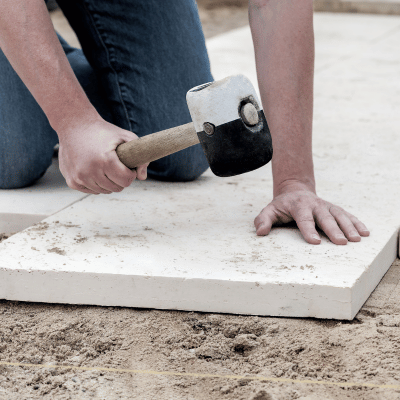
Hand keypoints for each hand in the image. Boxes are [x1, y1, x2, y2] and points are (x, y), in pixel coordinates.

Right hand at [58, 116, 147, 193]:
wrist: (74, 125)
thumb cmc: (103, 131)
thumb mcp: (125, 137)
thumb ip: (140, 157)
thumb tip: (142, 177)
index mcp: (105, 160)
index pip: (126, 181)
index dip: (131, 173)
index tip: (127, 166)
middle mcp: (90, 171)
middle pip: (116, 188)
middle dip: (120, 178)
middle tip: (116, 166)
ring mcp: (79, 177)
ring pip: (104, 191)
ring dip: (108, 182)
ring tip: (105, 166)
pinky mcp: (72, 181)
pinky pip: (92, 191)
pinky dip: (96, 184)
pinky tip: (94, 170)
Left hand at [254, 182, 369, 244]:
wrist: (294, 191)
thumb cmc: (281, 206)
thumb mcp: (269, 211)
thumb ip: (263, 220)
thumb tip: (260, 232)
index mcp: (298, 205)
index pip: (303, 218)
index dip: (309, 230)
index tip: (315, 242)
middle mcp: (314, 204)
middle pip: (325, 217)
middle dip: (334, 229)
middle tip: (342, 242)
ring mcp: (326, 205)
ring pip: (339, 215)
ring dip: (349, 226)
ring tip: (357, 239)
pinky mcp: (334, 208)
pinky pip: (347, 214)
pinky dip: (357, 222)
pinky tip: (365, 233)